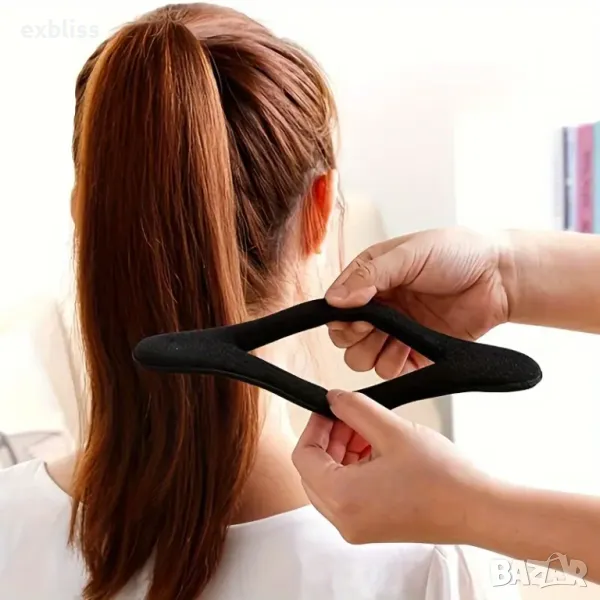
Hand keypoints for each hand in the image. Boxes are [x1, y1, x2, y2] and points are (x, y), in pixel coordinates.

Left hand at [292, 389, 492, 544]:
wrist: (479, 510)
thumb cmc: (443, 478)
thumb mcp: (391, 429)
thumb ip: (355, 409)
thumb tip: (333, 399)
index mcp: (342, 498)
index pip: (304, 456)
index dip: (314, 426)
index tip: (330, 409)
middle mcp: (344, 520)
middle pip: (313, 471)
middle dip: (329, 438)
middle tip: (350, 417)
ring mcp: (357, 527)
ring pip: (329, 482)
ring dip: (342, 452)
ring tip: (368, 431)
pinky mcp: (372, 527)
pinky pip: (347, 494)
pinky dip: (353, 469)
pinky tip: (376, 449)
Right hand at [326, 227, 513, 378]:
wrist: (500, 277)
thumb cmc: (458, 253)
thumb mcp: (410, 253)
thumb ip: (370, 275)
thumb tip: (335, 300)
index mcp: (371, 278)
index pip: (336, 305)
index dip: (340, 316)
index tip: (356, 317)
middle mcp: (379, 306)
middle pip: (344, 336)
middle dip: (354, 337)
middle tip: (372, 328)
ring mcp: (396, 332)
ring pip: (362, 358)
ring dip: (373, 353)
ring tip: (395, 341)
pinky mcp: (415, 353)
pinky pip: (389, 370)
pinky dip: (394, 365)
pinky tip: (409, 350)